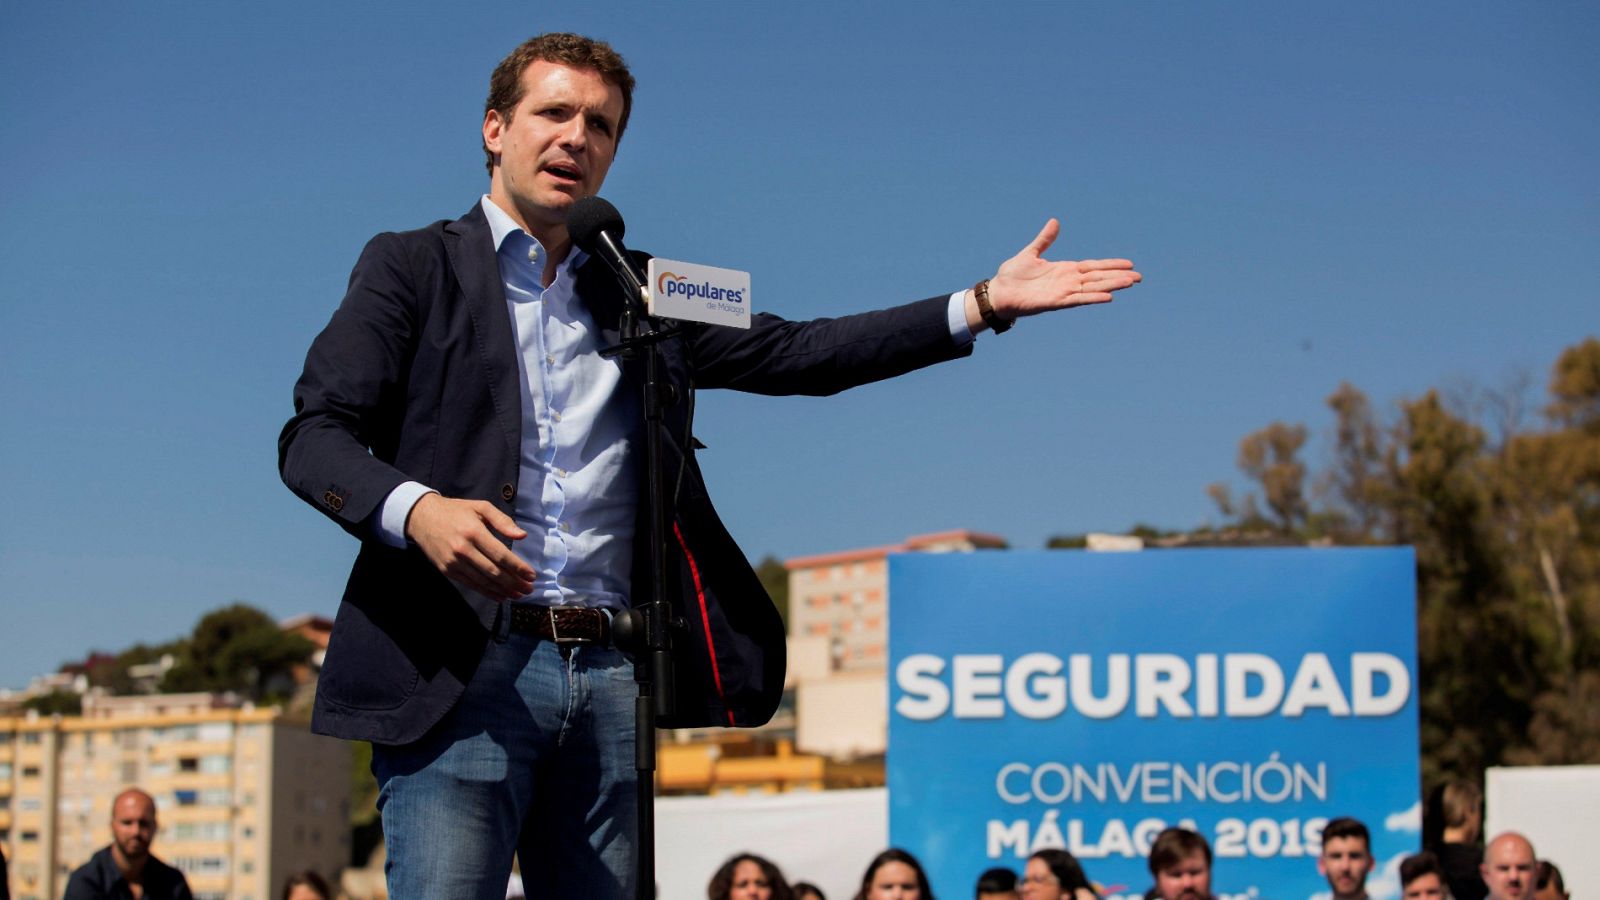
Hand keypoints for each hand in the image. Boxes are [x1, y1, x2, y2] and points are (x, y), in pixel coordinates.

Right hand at [405, 493, 534, 600]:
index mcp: (474, 532)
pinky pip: (470, 584)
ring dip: (503, 590)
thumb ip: (502, 521)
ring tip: (518, 595)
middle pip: (493, 571)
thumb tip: (522, 536)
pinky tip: (500, 596)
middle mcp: (463, 549)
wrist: (421, 518)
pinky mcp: (447, 570)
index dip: (518, 567)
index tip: (531, 575)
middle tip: (528, 589)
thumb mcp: (480, 507)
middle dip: (514, 583)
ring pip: (483, 581)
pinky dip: (487, 592)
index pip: (501, 555)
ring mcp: (453, 562)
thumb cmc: (456, 511)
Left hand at [975, 218, 1141, 327]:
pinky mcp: (1055, 302)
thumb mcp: (1031, 253)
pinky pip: (1077, 300)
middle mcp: (1068, 281)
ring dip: (1111, 286)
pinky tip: (1108, 297)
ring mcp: (1063, 292)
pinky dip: (1092, 298)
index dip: (1110, 265)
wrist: (998, 292)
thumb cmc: (1012, 275)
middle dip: (1118, 276)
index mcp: (1065, 269)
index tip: (1129, 264)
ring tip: (1130, 283)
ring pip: (1092, 288)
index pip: (1093, 267)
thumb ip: (1045, 240)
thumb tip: (1055, 222)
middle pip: (1098, 278)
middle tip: (1139, 277)